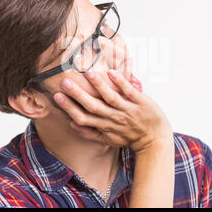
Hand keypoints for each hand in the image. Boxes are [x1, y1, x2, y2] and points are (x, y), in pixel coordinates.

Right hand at [53, 69, 172, 153]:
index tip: (57, 96)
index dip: (69, 108)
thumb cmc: (129, 137)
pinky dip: (120, 82)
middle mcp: (114, 119)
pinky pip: (129, 91)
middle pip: (92, 107)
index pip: (82, 118)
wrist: (155, 139)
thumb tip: (71, 123)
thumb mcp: (108, 139)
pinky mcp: (140, 102)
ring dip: (98, 85)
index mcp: (104, 127)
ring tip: (87, 72)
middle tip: (65, 82)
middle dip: (78, 94)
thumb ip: (90, 133)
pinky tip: (111, 72)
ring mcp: (127, 110)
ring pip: (110, 97)